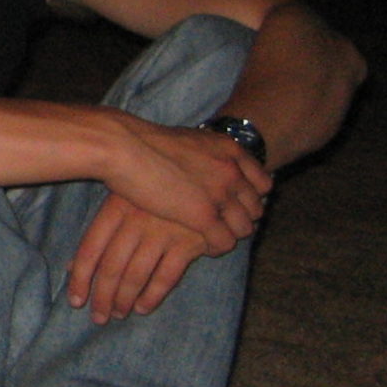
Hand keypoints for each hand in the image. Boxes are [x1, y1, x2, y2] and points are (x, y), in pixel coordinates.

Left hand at [66, 193, 211, 322]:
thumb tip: (70, 269)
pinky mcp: (188, 242)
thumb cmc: (154, 191)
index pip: (90, 249)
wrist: (203, 178)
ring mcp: (162, 231)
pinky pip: (166, 276)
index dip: (81, 278)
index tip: (76, 301)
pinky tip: (143, 307)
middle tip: (98, 317)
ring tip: (118, 314)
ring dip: (124, 300)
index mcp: (115, 208)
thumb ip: (99, 234)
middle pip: (111, 267)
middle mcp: (136, 220)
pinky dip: (152, 296)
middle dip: (102, 297)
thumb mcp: (123, 201)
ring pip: (136, 275)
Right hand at [103, 114, 267, 254]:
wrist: (125, 147)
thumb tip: (197, 161)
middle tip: (222, 224)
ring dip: (230, 235)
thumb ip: (201, 153)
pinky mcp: (203, 215)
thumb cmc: (142, 141)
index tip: (234, 204)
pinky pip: (224, 241)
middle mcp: (232, 171)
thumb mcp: (185, 139)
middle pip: (256, 208)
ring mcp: (220, 193)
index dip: (250, 198)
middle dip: (241, 218)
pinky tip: (202, 247)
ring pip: (244, 228)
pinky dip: (216, 247)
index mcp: (230, 150)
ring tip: (212, 237)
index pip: (262, 183)